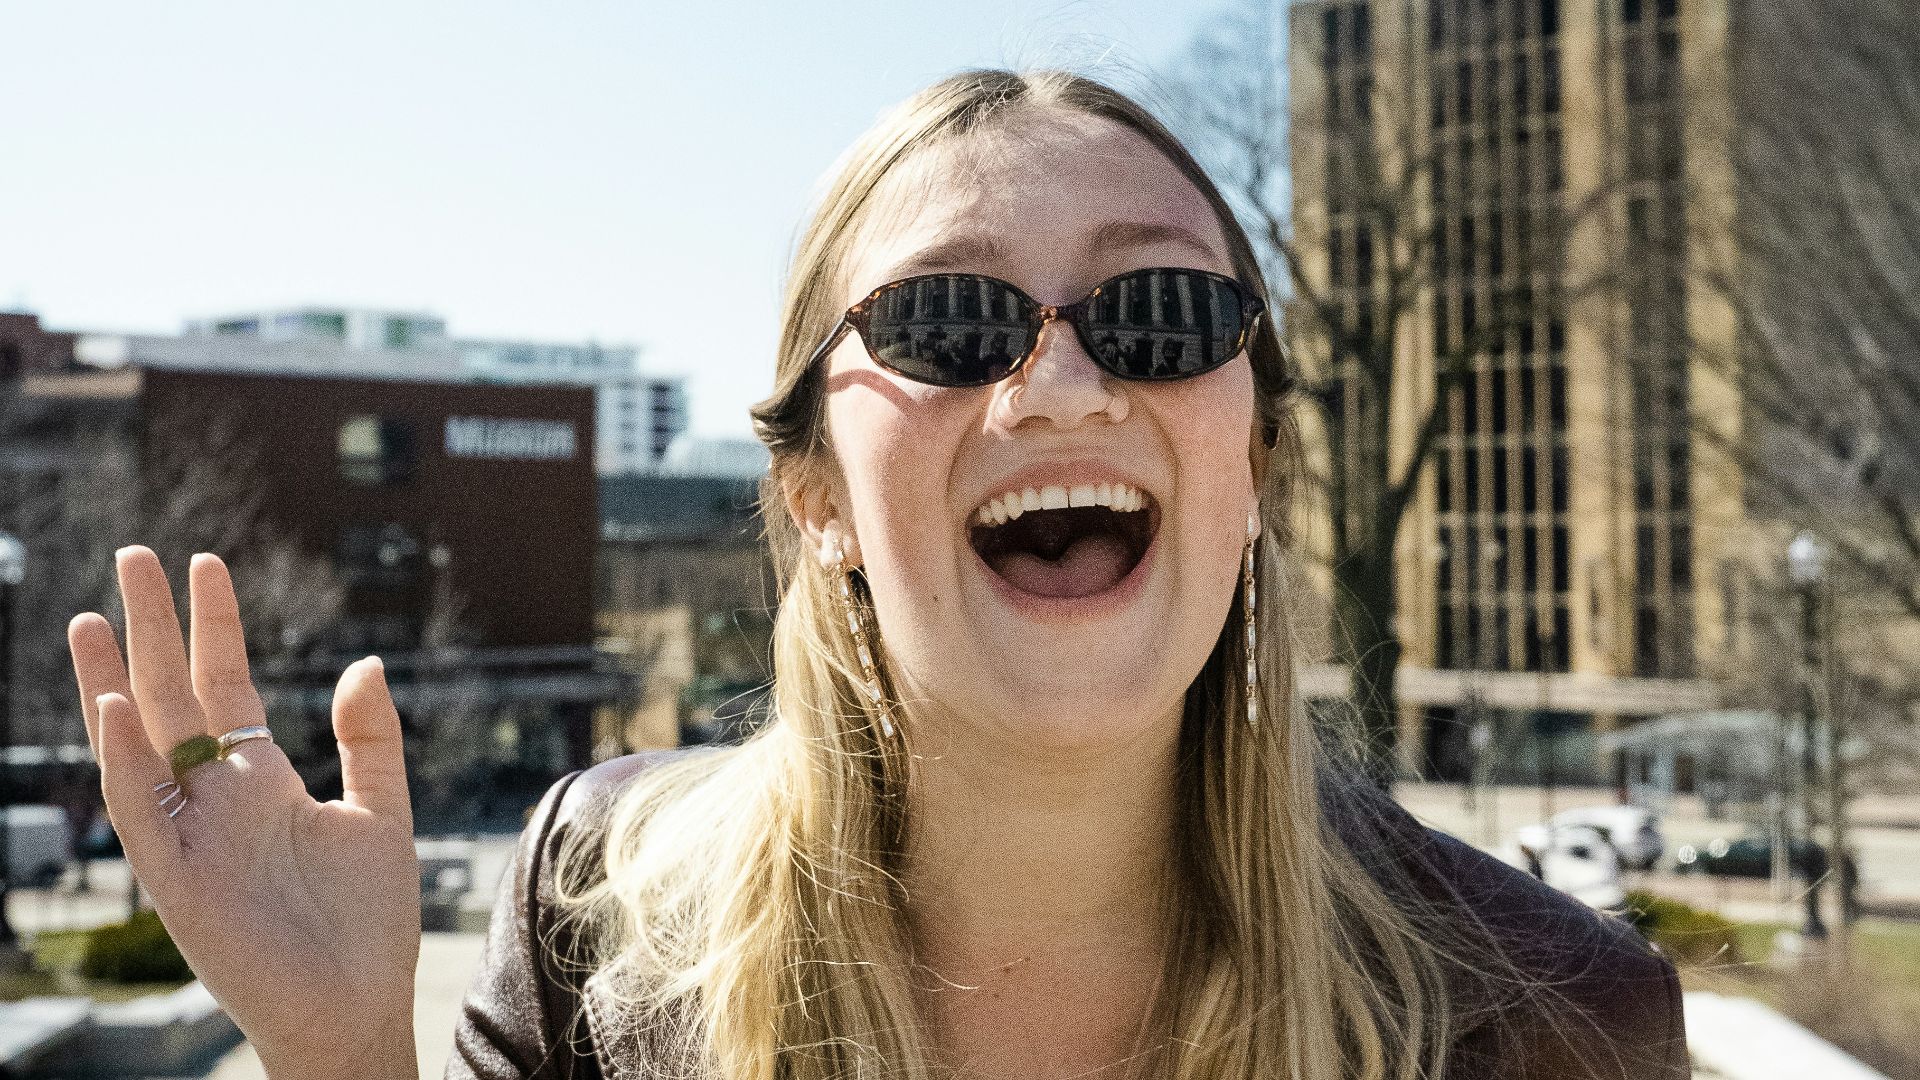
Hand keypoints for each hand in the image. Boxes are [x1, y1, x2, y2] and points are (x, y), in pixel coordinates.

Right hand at [68, 547, 420, 1079]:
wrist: (358, 1005)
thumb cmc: (368, 921)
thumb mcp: (382, 811)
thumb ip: (372, 740)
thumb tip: (367, 661)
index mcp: (261, 781)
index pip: (226, 686)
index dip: (215, 626)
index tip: (204, 562)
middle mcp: (215, 800)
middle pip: (173, 698)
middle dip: (152, 629)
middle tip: (132, 554)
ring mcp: (190, 836)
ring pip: (138, 745)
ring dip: (113, 682)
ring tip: (90, 616)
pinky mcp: (176, 880)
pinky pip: (140, 812)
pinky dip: (124, 761)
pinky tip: (116, 705)